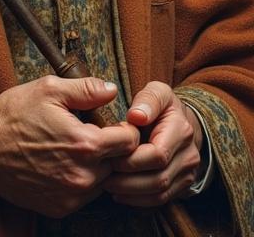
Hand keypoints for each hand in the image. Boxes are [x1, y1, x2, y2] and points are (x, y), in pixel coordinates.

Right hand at [0, 75, 139, 217]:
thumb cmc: (14, 115)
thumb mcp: (49, 89)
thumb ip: (85, 89)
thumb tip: (112, 89)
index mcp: (85, 145)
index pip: (129, 142)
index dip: (125, 128)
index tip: (113, 122)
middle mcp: (82, 176)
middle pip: (119, 163)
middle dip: (111, 147)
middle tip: (93, 132)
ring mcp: (71, 196)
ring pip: (103, 180)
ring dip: (98, 165)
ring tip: (76, 147)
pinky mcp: (60, 208)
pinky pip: (84, 195)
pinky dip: (80, 179)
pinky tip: (63, 163)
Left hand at [103, 81, 202, 206]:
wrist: (181, 121)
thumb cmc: (161, 106)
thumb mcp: (156, 91)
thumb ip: (147, 99)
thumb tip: (136, 116)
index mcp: (181, 130)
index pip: (157, 155)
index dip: (131, 159)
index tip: (109, 155)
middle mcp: (189, 155)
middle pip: (158, 178)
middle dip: (127, 180)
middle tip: (102, 174)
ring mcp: (187, 173)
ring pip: (159, 193)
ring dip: (131, 193)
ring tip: (107, 184)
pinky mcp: (182, 185)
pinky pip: (161, 200)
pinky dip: (138, 200)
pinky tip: (119, 193)